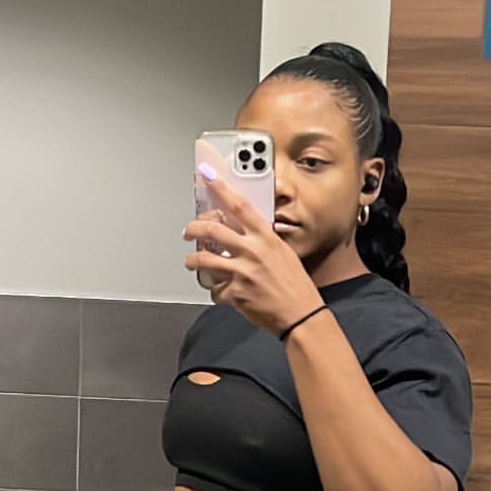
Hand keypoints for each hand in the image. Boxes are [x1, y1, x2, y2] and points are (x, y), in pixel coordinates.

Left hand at [183, 166, 318, 336]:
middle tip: (189, 231)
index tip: (207, 175)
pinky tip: (221, 291)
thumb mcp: (283, 253)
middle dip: (194, 228)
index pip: (239, 205)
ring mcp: (242, 272)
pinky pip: (214, 289)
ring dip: (192, 260)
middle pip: (212, 228)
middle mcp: (252, 251)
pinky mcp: (235, 293)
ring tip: (191, 262)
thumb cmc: (295, 285)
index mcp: (265, 237)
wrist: (301, 315)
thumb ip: (262, 240)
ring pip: (203, 258)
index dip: (221, 187)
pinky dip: (215, 290)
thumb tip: (243, 232)